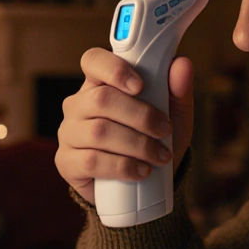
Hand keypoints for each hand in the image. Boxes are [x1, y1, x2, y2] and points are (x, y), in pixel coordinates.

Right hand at [55, 47, 194, 204]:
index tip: (140, 86)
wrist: (144, 187)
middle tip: (165, 130)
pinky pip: (91, 161)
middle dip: (140, 116)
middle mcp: (78, 104)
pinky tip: (141, 171)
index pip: (93, 60)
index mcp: (99, 83)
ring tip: (160, 156)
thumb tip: (182, 65)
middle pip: (101, 99)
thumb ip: (178, 89)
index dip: (114, 69)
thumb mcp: (173, 115)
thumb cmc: (154, 140)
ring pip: (98, 132)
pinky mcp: (66, 162)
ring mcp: (69, 133)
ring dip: (137, 145)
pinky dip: (123, 166)